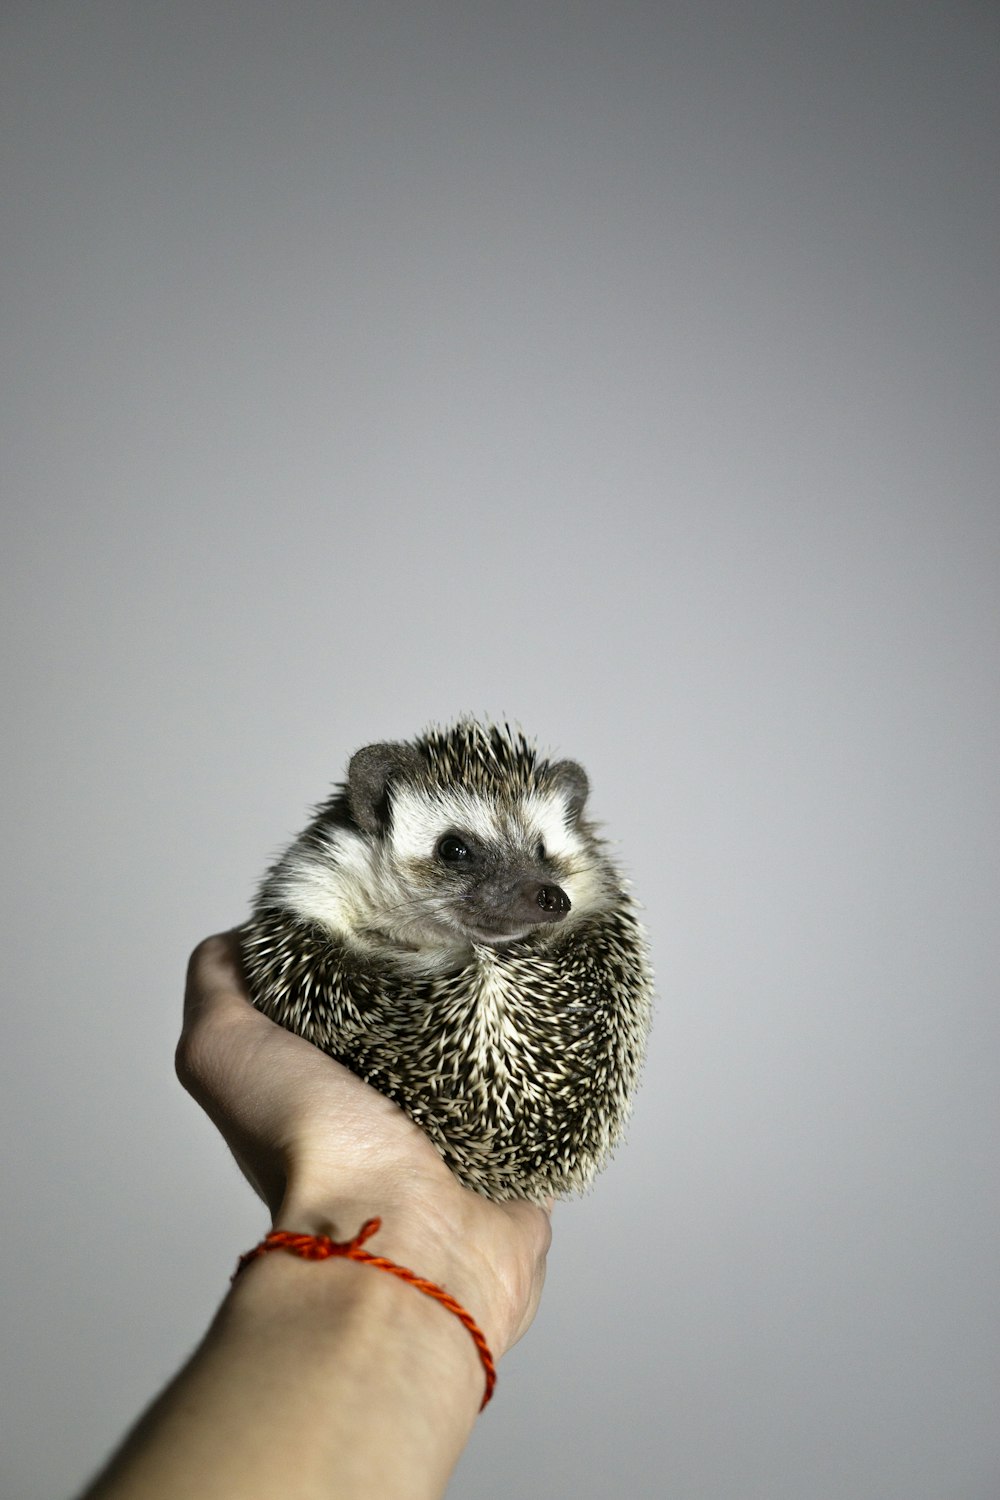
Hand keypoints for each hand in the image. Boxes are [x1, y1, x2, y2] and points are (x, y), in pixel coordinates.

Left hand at [176, 932, 551, 1356]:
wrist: (401, 1236)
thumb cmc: (307, 1147)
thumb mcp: (219, 1050)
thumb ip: (216, 987)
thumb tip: (243, 937)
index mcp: (323, 1082)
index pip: (346, 994)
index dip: (364, 941)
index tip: (393, 892)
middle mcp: (387, 1110)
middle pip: (421, 1014)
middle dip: (440, 965)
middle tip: (465, 909)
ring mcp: (458, 1133)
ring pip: (487, 1046)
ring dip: (502, 1006)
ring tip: (520, 942)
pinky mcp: (522, 1152)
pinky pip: (546, 1090)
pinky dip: (553, 1054)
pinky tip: (558, 1003)